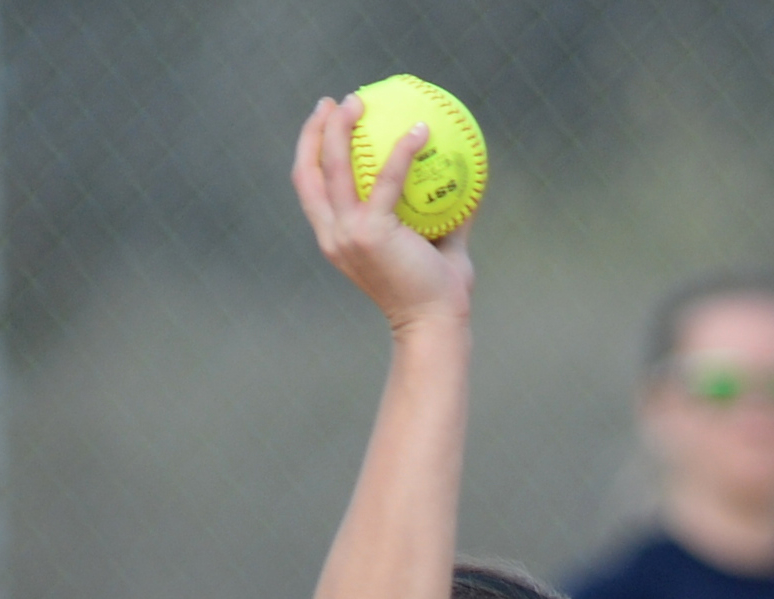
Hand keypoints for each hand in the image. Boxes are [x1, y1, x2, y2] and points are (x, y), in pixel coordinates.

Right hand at [291, 95, 473, 332]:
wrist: (436, 324)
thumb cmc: (438, 292)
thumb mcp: (437, 248)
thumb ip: (443, 215)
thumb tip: (465, 181)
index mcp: (337, 239)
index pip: (309, 189)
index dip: (310, 151)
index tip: (326, 121)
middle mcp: (333, 236)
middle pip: (308, 172)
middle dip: (315, 130)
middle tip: (336, 101)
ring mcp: (348, 234)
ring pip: (334, 167)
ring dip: (342, 128)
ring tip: (359, 100)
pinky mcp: (371, 233)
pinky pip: (387, 179)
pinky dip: (402, 150)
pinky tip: (421, 129)